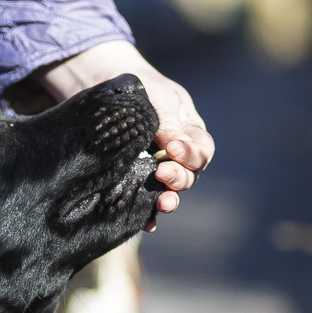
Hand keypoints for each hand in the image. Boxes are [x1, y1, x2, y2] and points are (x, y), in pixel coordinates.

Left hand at [34, 40, 212, 217]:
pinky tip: (147, 223)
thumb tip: (173, 144)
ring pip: (169, 191)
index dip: (191, 154)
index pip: (201, 151)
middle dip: (178, 177)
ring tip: (163, 203)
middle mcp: (176, 157)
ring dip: (168, 199)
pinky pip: (144, 202)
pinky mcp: (134, 181)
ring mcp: (155, 170)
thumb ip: (167, 120)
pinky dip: (147, 215)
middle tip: (162, 173)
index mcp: (189, 134)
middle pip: (188, 175)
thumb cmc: (141, 89)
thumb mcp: (158, 97)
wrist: (110, 88)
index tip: (172, 148)